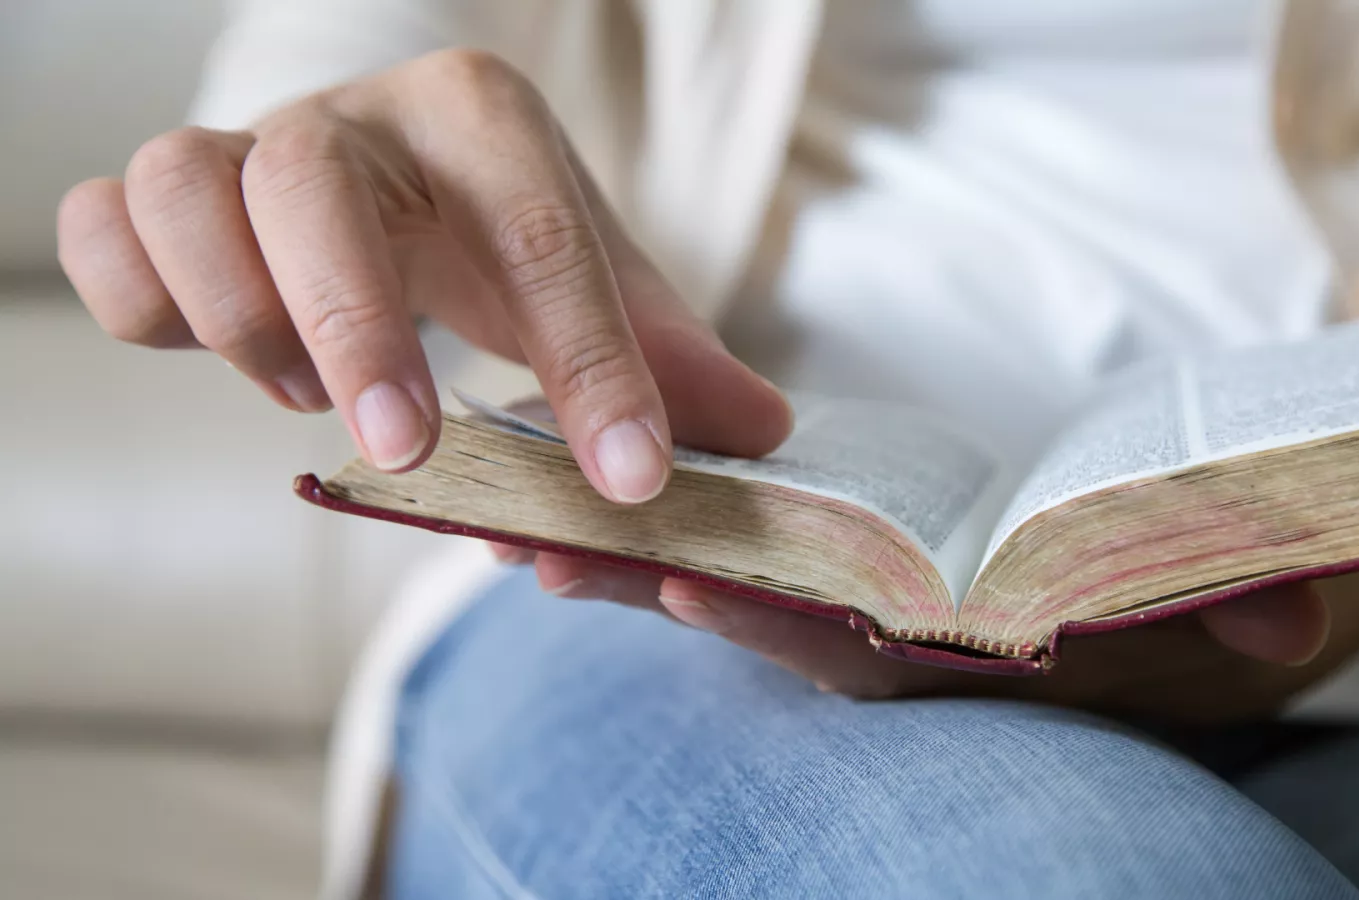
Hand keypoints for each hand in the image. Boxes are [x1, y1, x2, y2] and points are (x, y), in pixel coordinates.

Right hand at [57, 49, 790, 500]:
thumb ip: (672, 359)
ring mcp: (248, 144)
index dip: (592, 365)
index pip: (543, 234)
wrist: (401, 184)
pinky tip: (206, 350)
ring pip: (185, 184)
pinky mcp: (163, 194)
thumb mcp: (601, 284)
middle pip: (317, 182)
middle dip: (358, 326)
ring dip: (239, 314)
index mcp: (484, 121)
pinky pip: (102, 224)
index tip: (629, 480)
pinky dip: (138, 297)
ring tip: (308, 398)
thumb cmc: (502, 239)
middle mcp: (357, 116)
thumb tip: (761, 434)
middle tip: (405, 452)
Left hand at [492, 544, 1331, 716]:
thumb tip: (1286, 613)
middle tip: (547, 551)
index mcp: (955, 649)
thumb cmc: (1143, 584)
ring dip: (625, 559)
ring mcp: (845, 609)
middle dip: (658, 588)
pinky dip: (651, 529)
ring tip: (518, 523)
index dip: (773, 620)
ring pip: (726, 588)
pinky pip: (725, 554)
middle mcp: (887, 643)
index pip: (856, 647)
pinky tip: (572, 498)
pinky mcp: (823, 570)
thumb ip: (1233, 602)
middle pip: (759, 620)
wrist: (1119, 584)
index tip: (683, 587)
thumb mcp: (1197, 596)